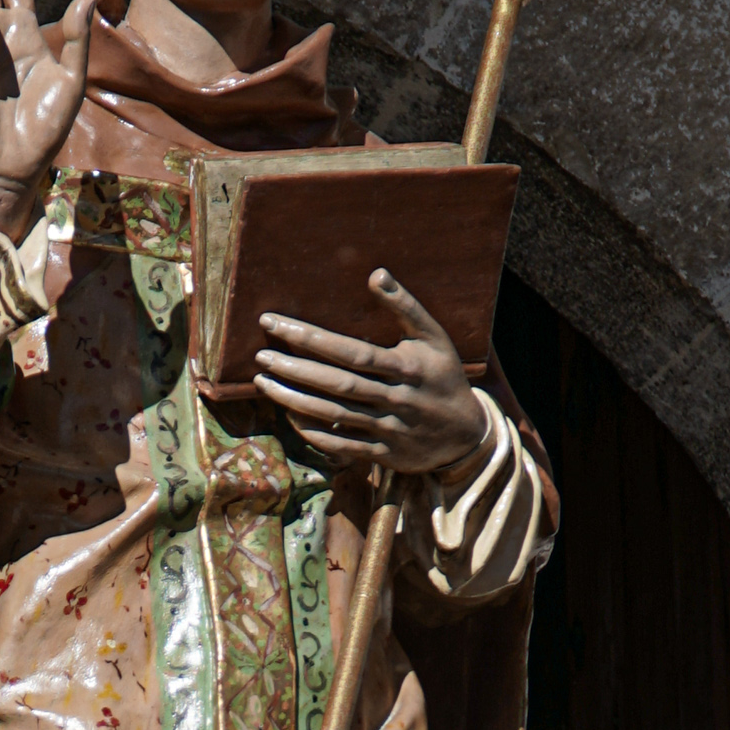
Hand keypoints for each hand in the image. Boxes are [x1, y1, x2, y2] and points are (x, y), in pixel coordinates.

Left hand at [253, 274, 490, 478]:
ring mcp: (389, 430)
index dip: (313, 339)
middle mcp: (397, 399)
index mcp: (407, 367)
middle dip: (296, 370)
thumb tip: (375, 273)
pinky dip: (315, 434)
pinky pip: (343, 447)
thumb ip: (405, 306)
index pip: (352, 352)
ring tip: (263, 383)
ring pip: (335, 416)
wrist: (467, 435)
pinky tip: (289, 416)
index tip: (277, 324)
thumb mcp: (434, 337)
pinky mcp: (384, 455)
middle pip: (338, 384)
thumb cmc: (444, 376)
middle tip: (262, 356)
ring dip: (296, 401)